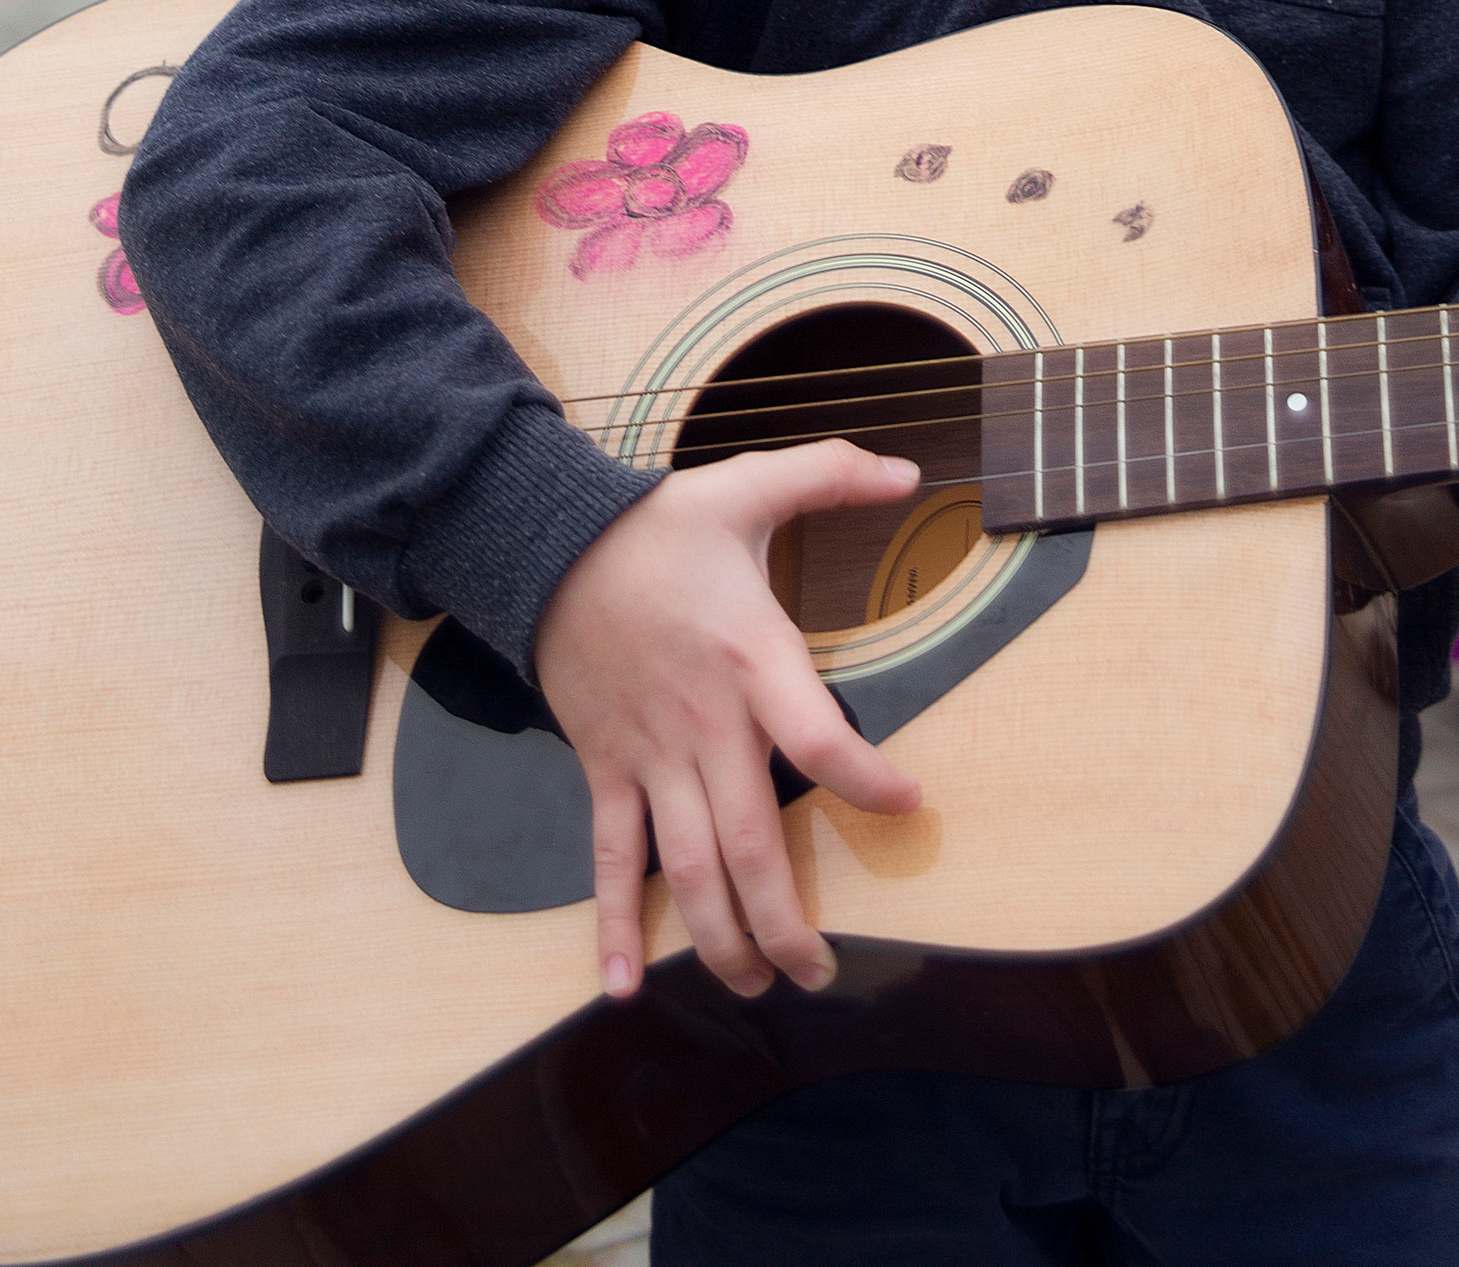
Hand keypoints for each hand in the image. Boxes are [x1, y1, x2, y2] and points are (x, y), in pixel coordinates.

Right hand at [533, 440, 923, 1004]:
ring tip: (758, 987)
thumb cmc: (659, 525)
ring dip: (721, 939)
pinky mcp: (606, 768)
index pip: (820, 740)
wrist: (548, 544)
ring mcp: (649, 756)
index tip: (909, 805)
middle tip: (823, 973)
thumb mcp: (751, 485)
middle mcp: (704, 725)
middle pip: (751, 843)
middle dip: (787, 922)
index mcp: (751, 659)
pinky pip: (609, 857)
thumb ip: (833, 474)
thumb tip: (909, 471)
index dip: (867, 783)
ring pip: (688, 868)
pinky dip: (612, 924)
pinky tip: (620, 986)